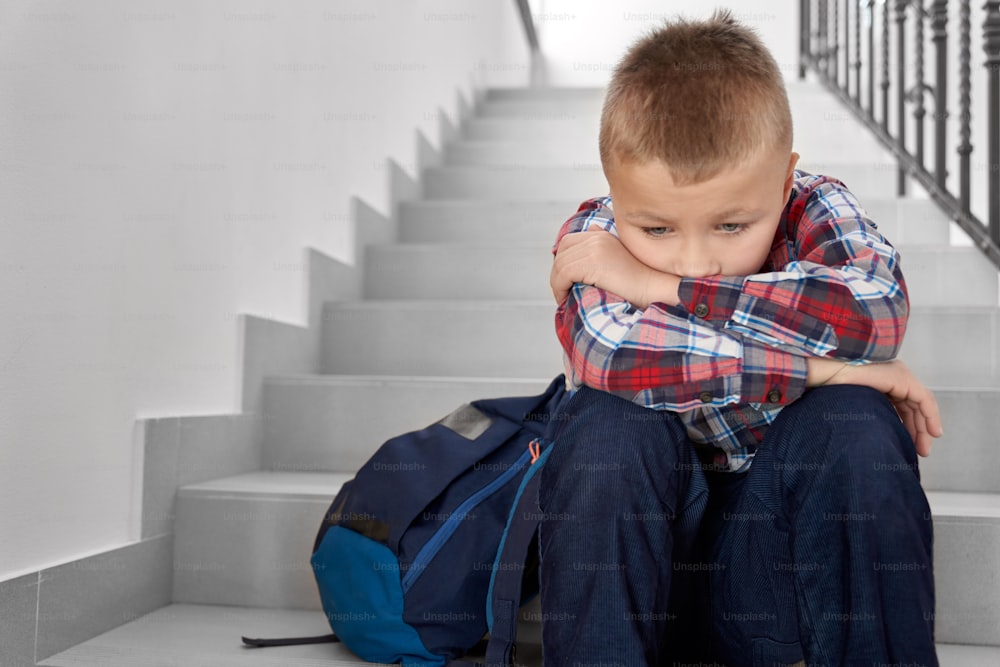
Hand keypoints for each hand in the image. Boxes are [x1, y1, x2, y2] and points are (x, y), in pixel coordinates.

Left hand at [550, 228, 680, 307]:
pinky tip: (565, 298)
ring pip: (561, 264)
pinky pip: (564, 274)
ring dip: (557, 283)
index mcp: (602, 235)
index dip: (562, 261)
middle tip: (561, 290)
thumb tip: (591, 233)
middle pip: (562, 251)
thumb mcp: (620, 260)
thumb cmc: (642, 280)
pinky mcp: (593, 263)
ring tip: (564, 297)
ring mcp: (595, 248)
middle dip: (557, 271)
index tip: (564, 280)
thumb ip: (603, 248)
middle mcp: (597, 238)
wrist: (656, 287)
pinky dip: (559, 287)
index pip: (569, 242)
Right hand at [807, 358, 942, 456]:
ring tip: (923, 448)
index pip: (901, 404)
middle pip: (912, 406)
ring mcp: (897, 375)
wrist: (825, 374)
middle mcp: (890, 376)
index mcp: (878, 381)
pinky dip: (930, 416)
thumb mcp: (853, 406)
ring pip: (920, 404)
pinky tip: (932, 432)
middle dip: (917, 429)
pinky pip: (923, 399)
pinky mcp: (902, 378)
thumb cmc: (829, 389)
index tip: (910, 444)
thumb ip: (867, 414)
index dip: (908, 425)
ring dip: (924, 427)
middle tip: (920, 451)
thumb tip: (869, 436)